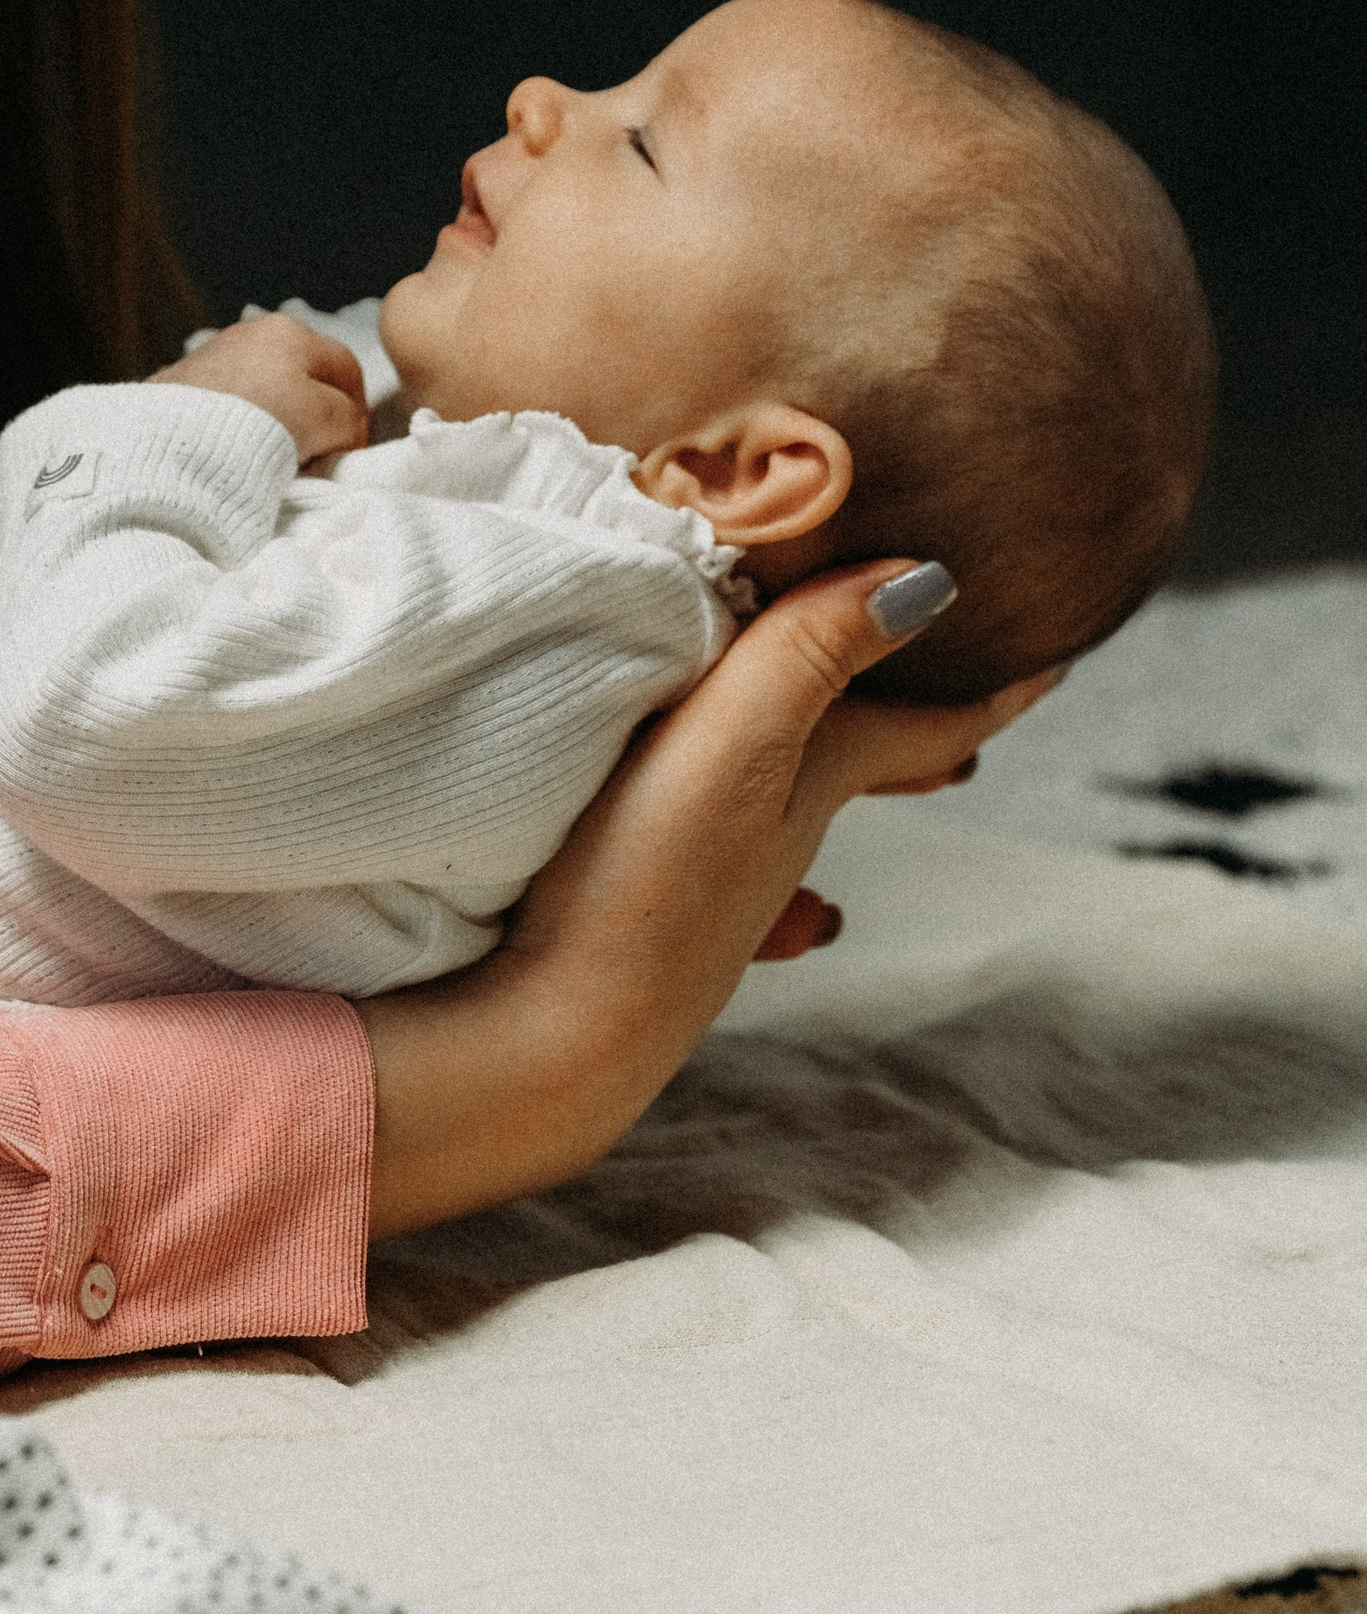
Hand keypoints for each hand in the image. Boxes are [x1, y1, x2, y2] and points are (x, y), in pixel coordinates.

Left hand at [148, 315, 368, 468]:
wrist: (178, 441)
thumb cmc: (261, 422)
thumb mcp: (328, 420)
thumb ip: (348, 420)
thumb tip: (341, 431)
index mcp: (290, 331)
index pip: (345, 369)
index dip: (358, 413)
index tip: (349, 450)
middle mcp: (249, 333)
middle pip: (304, 377)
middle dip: (317, 417)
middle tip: (315, 454)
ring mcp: (212, 356)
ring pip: (267, 391)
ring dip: (279, 423)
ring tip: (274, 458)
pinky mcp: (183, 385)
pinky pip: (230, 405)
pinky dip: (242, 426)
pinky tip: (238, 451)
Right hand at [358, 559, 1058, 1235]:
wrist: (558, 1033)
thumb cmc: (647, 884)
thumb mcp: (735, 744)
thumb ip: (813, 653)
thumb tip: (933, 581)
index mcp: (811, 777)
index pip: (923, 722)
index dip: (989, 688)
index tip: (1056, 656)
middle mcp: (781, 829)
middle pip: (869, 756)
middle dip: (918, 720)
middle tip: (971, 694)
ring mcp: (722, 879)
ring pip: (800, 802)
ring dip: (835, 763)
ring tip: (869, 749)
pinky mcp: (657, 910)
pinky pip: (730, 859)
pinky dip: (754, 841)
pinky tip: (776, 897)